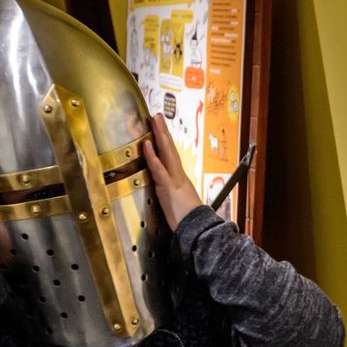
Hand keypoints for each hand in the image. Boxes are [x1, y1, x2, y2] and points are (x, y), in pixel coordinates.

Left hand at [143, 113, 201, 231]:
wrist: (199, 231)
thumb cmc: (190, 222)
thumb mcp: (182, 205)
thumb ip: (176, 196)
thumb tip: (172, 193)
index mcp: (180, 180)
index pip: (171, 157)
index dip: (165, 143)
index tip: (161, 129)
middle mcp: (179, 176)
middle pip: (170, 149)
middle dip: (163, 132)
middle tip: (157, 115)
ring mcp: (174, 180)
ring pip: (166, 153)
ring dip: (159, 135)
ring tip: (154, 120)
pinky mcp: (168, 188)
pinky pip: (159, 169)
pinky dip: (152, 156)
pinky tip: (147, 144)